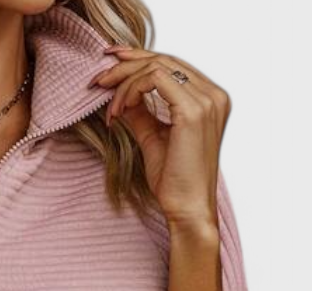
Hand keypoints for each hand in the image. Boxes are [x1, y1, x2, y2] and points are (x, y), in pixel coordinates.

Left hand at [88, 46, 231, 227]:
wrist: (187, 209)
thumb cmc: (174, 182)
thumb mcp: (153, 139)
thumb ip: (141, 115)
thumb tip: (122, 97)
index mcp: (209, 99)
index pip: (171, 65)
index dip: (137, 61)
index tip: (108, 71)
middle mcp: (213, 94)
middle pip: (163, 59)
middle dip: (124, 66)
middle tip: (98, 80)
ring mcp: (206, 100)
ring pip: (156, 66)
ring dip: (124, 82)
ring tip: (110, 108)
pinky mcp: (193, 111)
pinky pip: (154, 79)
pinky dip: (131, 90)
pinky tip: (120, 110)